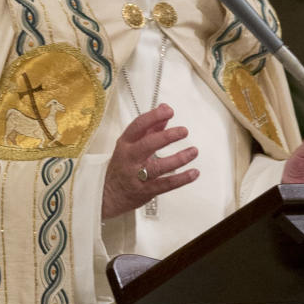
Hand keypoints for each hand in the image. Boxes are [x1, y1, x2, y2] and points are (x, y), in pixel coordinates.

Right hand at [102, 104, 198, 219]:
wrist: (109, 195)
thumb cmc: (123, 166)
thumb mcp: (131, 144)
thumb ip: (150, 127)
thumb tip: (164, 108)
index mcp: (126, 143)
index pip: (138, 126)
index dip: (154, 117)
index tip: (169, 111)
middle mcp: (130, 158)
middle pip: (148, 145)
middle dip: (167, 136)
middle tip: (183, 131)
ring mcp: (137, 176)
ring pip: (159, 167)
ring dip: (178, 159)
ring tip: (193, 151)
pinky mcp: (146, 191)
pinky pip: (166, 184)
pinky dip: (181, 179)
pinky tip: (194, 173)